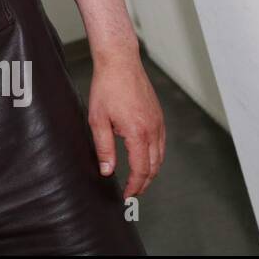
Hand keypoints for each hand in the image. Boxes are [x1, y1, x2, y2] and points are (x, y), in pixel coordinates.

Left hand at [87, 47, 164, 198]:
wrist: (120, 62)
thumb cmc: (107, 87)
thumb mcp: (98, 120)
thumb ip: (104, 148)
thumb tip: (107, 170)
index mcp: (137, 133)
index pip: (140, 169)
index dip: (135, 186)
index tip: (128, 195)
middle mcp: (152, 129)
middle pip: (154, 166)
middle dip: (144, 182)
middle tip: (133, 191)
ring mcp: (158, 122)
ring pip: (160, 156)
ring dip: (151, 170)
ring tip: (139, 179)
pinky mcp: (159, 116)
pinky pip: (161, 143)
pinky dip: (155, 155)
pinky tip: (145, 157)